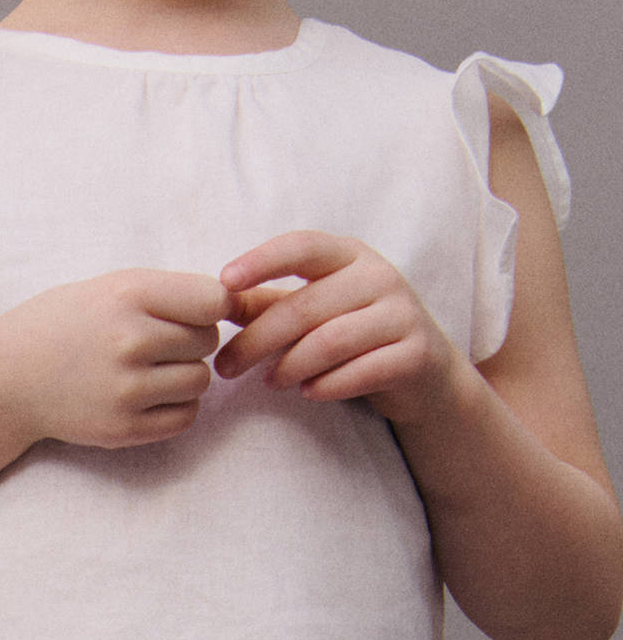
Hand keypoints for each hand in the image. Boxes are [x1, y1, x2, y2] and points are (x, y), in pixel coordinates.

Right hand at [0, 270, 227, 449]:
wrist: (7, 377)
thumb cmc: (65, 324)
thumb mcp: (110, 288)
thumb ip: (170, 292)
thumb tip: (240, 305)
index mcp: (128, 295)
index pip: (214, 301)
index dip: (209, 308)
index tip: (189, 313)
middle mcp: (128, 341)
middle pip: (208, 341)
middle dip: (190, 341)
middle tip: (154, 343)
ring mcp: (125, 389)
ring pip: (200, 381)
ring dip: (184, 375)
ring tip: (149, 370)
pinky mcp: (122, 428)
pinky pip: (186, 417)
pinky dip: (176, 407)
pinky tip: (146, 396)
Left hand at [215, 233, 456, 421]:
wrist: (424, 371)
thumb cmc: (354, 333)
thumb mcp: (312, 310)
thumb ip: (266, 303)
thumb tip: (215, 300)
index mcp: (349, 255)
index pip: (302, 246)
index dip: (262, 260)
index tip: (225, 281)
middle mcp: (379, 276)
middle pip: (304, 306)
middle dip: (257, 340)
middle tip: (225, 368)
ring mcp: (402, 314)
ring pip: (330, 341)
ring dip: (290, 366)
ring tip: (269, 382)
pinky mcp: (416, 354)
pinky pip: (361, 372)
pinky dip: (326, 386)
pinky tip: (307, 392)